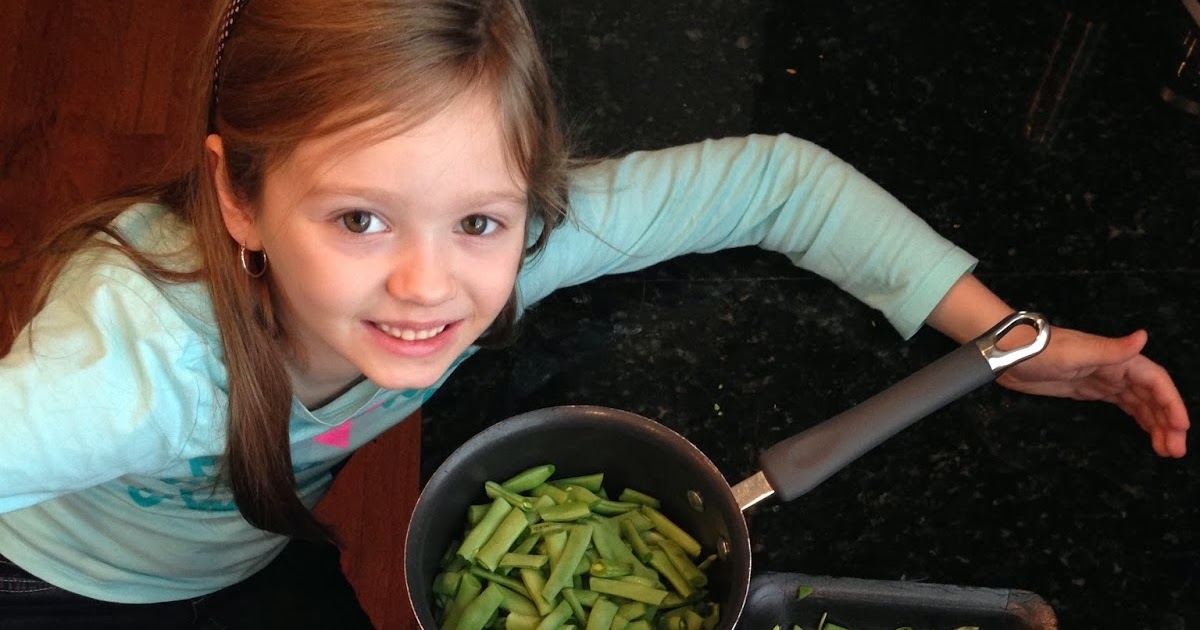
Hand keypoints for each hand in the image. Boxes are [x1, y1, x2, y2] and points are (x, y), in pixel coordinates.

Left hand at [997, 327, 1189, 457]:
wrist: (1006, 354)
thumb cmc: (1037, 350)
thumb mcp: (1075, 352)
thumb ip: (1111, 349)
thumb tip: (1143, 337)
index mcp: (1117, 357)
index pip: (1155, 381)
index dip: (1171, 402)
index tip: (1181, 427)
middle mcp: (1115, 367)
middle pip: (1151, 395)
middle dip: (1168, 421)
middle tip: (1176, 450)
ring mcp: (1102, 379)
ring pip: (1139, 403)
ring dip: (1156, 424)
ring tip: (1167, 449)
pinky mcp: (1088, 389)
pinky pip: (1122, 405)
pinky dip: (1138, 418)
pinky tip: (1147, 432)